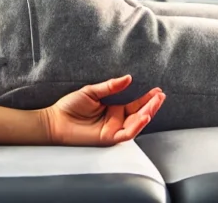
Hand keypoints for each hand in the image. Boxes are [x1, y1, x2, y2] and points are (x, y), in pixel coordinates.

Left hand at [40, 75, 164, 146]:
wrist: (55, 121)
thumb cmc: (70, 107)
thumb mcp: (91, 92)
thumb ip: (110, 86)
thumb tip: (128, 78)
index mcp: (113, 111)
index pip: (135, 105)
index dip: (147, 99)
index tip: (157, 91)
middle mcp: (116, 122)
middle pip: (139, 114)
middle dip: (152, 106)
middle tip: (161, 96)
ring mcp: (113, 131)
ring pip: (136, 124)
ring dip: (147, 113)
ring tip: (156, 102)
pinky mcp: (108, 138)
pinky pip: (127, 133)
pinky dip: (137, 126)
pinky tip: (143, 116)